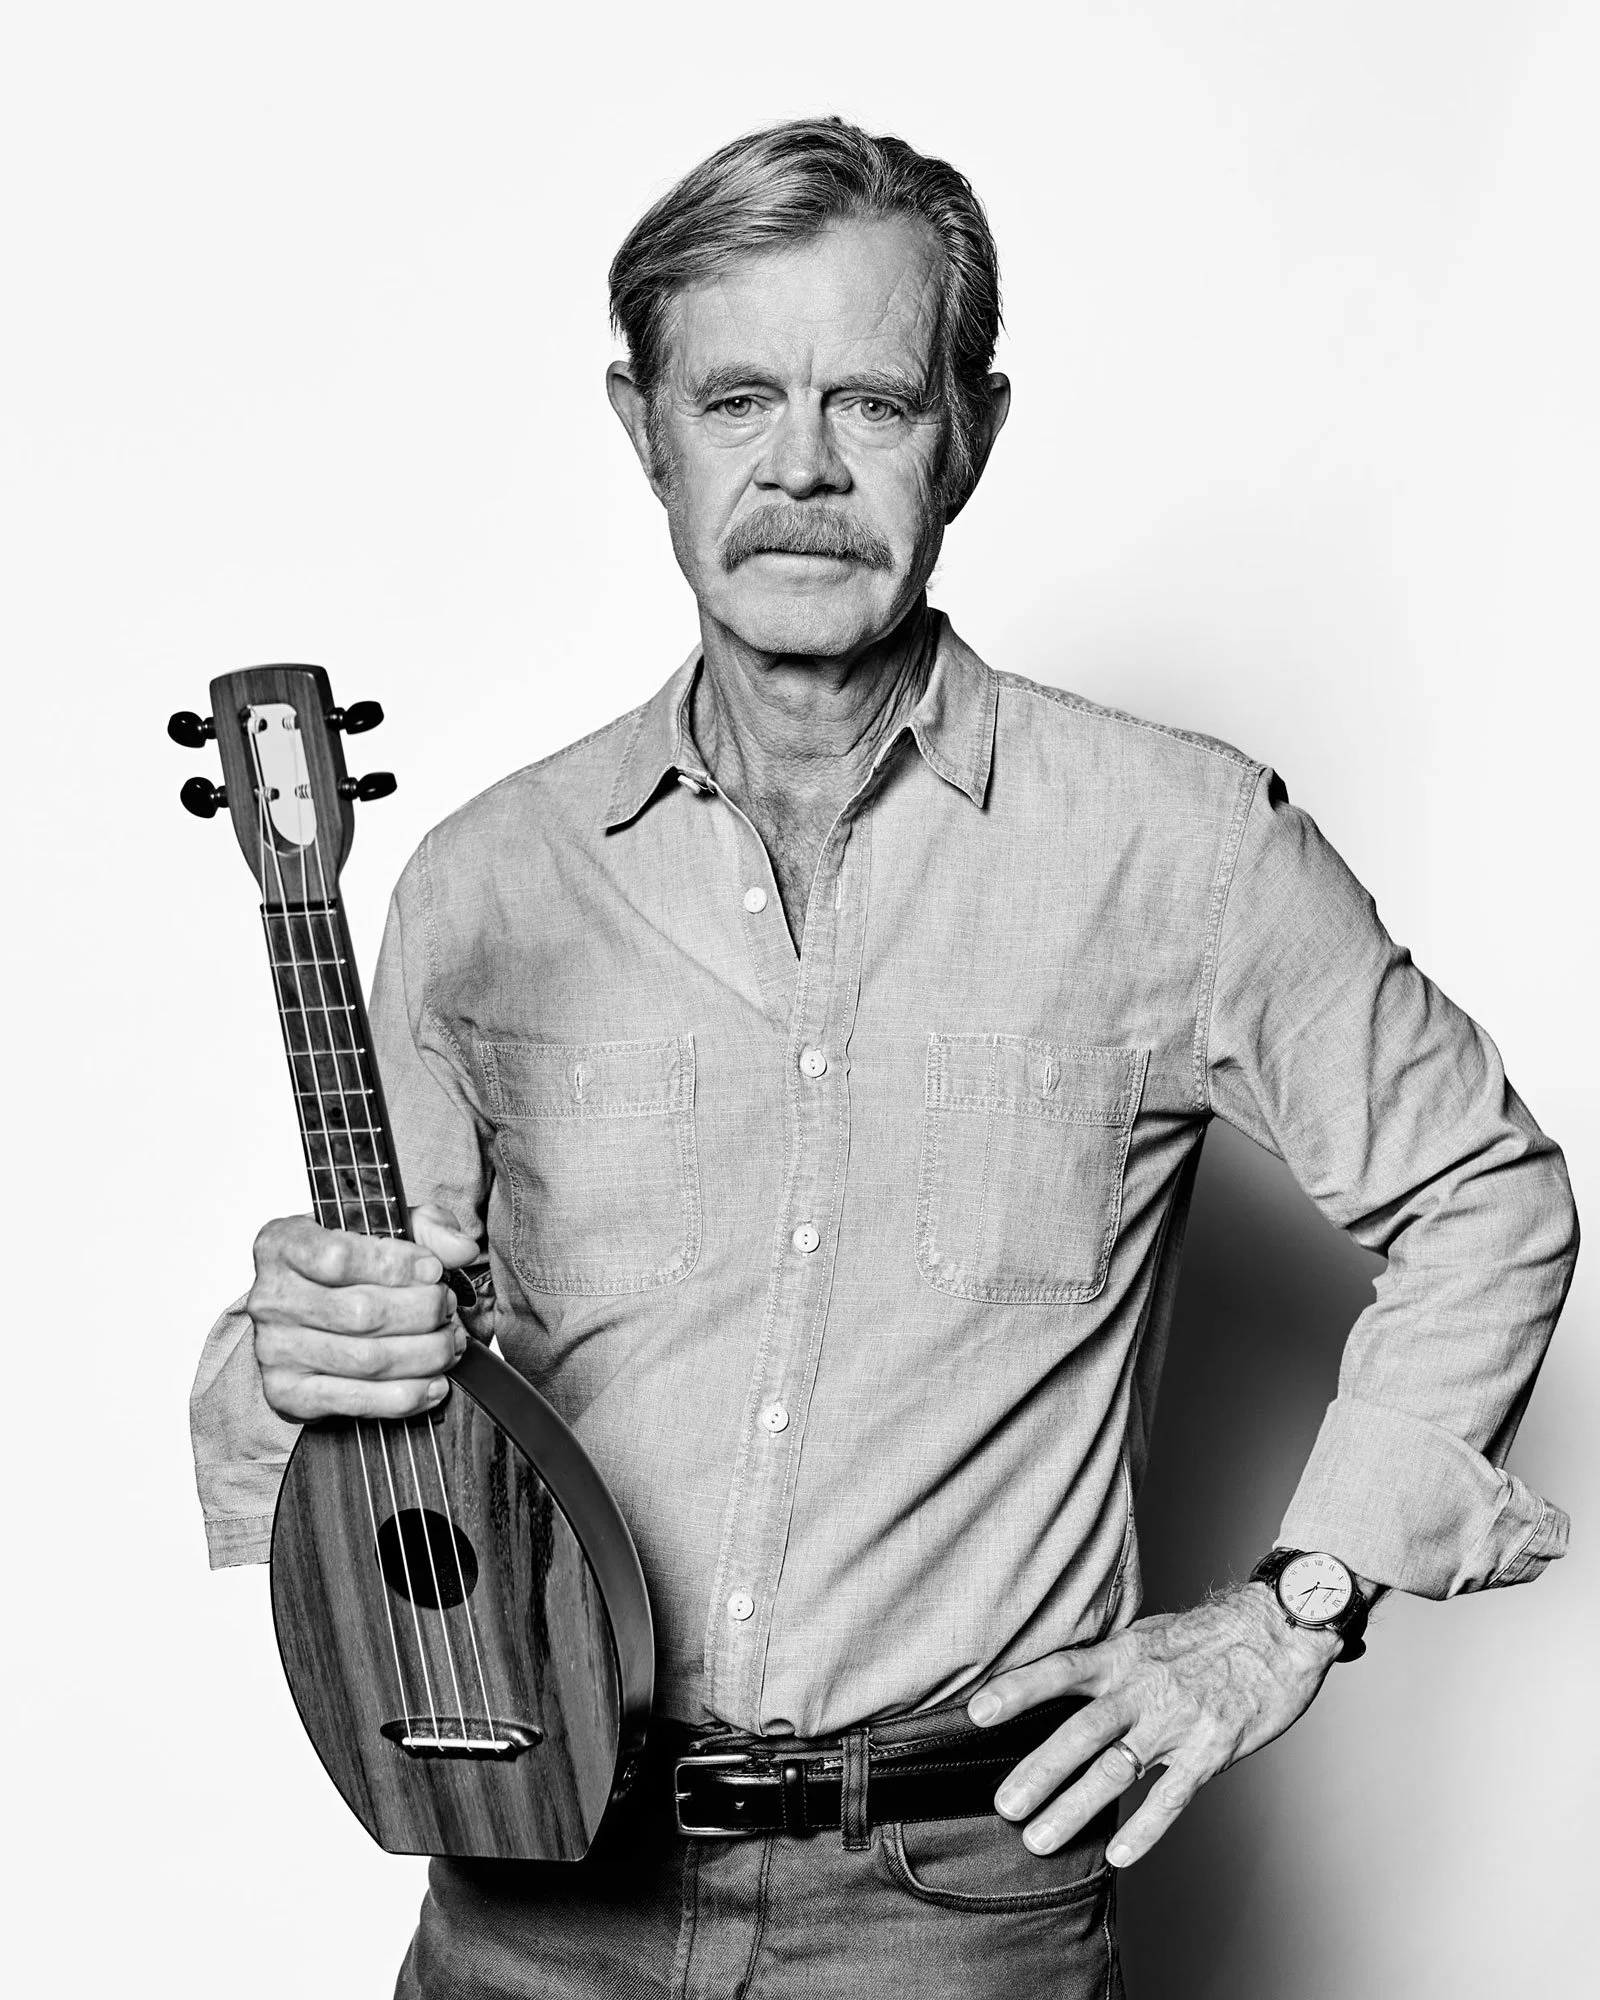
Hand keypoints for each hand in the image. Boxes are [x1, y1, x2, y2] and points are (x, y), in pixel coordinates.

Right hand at [248, 1202, 479, 1421]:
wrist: (302, 1316)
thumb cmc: (342, 1267)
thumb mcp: (380, 1227)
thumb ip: (425, 1226)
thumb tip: (461, 1248)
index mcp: (283, 1244)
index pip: (339, 1257)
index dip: (397, 1266)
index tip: (434, 1270)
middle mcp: (271, 1299)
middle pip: (362, 1313)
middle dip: (423, 1312)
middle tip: (448, 1308)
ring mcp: (275, 1350)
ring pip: (367, 1360)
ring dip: (425, 1354)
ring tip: (450, 1343)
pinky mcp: (289, 1394)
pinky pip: (358, 1401)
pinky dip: (407, 1396)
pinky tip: (434, 1383)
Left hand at [968, 1584, 1342, 1866]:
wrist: (1280, 1630)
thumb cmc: (1208, 1634)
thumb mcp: (1147, 1634)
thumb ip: (1107, 1661)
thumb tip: (1058, 1679)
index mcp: (1123, 1655)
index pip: (1060, 1671)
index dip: (1017, 1690)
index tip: (977, 1713)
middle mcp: (1144, 1688)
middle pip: (1081, 1731)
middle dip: (1039, 1770)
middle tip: (1003, 1805)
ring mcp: (1177, 1722)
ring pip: (1117, 1770)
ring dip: (1074, 1807)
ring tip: (1037, 1839)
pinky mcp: (1210, 1750)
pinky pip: (1171, 1797)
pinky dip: (1143, 1829)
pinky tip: (1116, 1855)